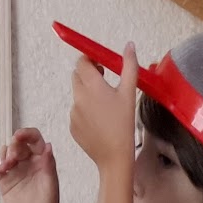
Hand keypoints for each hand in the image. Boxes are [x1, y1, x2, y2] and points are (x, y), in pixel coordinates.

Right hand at [0, 127, 58, 202]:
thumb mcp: (50, 186)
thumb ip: (48, 165)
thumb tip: (48, 144)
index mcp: (42, 162)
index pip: (35, 140)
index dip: (26, 134)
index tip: (17, 136)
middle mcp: (28, 163)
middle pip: (17, 144)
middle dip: (12, 147)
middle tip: (11, 160)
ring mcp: (15, 171)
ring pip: (5, 153)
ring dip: (2, 155)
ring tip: (3, 167)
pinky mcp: (4, 181)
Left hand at [68, 43, 137, 172]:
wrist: (114, 155)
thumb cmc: (124, 124)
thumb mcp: (129, 92)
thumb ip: (129, 65)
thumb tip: (129, 46)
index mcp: (92, 86)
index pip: (81, 62)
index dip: (89, 59)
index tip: (100, 63)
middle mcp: (78, 97)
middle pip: (77, 76)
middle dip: (88, 74)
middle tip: (104, 79)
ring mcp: (73, 112)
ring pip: (78, 94)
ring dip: (88, 93)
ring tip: (106, 105)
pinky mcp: (72, 125)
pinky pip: (77, 111)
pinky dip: (86, 110)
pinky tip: (100, 120)